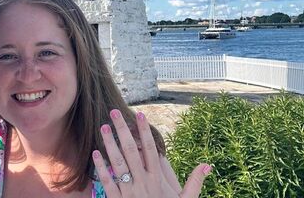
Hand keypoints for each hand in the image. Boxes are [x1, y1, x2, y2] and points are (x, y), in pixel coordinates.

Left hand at [92, 109, 210, 197]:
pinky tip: (96, 154)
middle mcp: (143, 184)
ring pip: (117, 164)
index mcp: (158, 181)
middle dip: (122, 131)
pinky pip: (107, 183)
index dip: (145, 132)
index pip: (150, 150)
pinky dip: (101, 168)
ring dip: (109, 145)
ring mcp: (129, 193)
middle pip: (131, 152)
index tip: (140, 115)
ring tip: (103, 128)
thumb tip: (207, 165)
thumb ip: (195, 182)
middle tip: (114, 112)